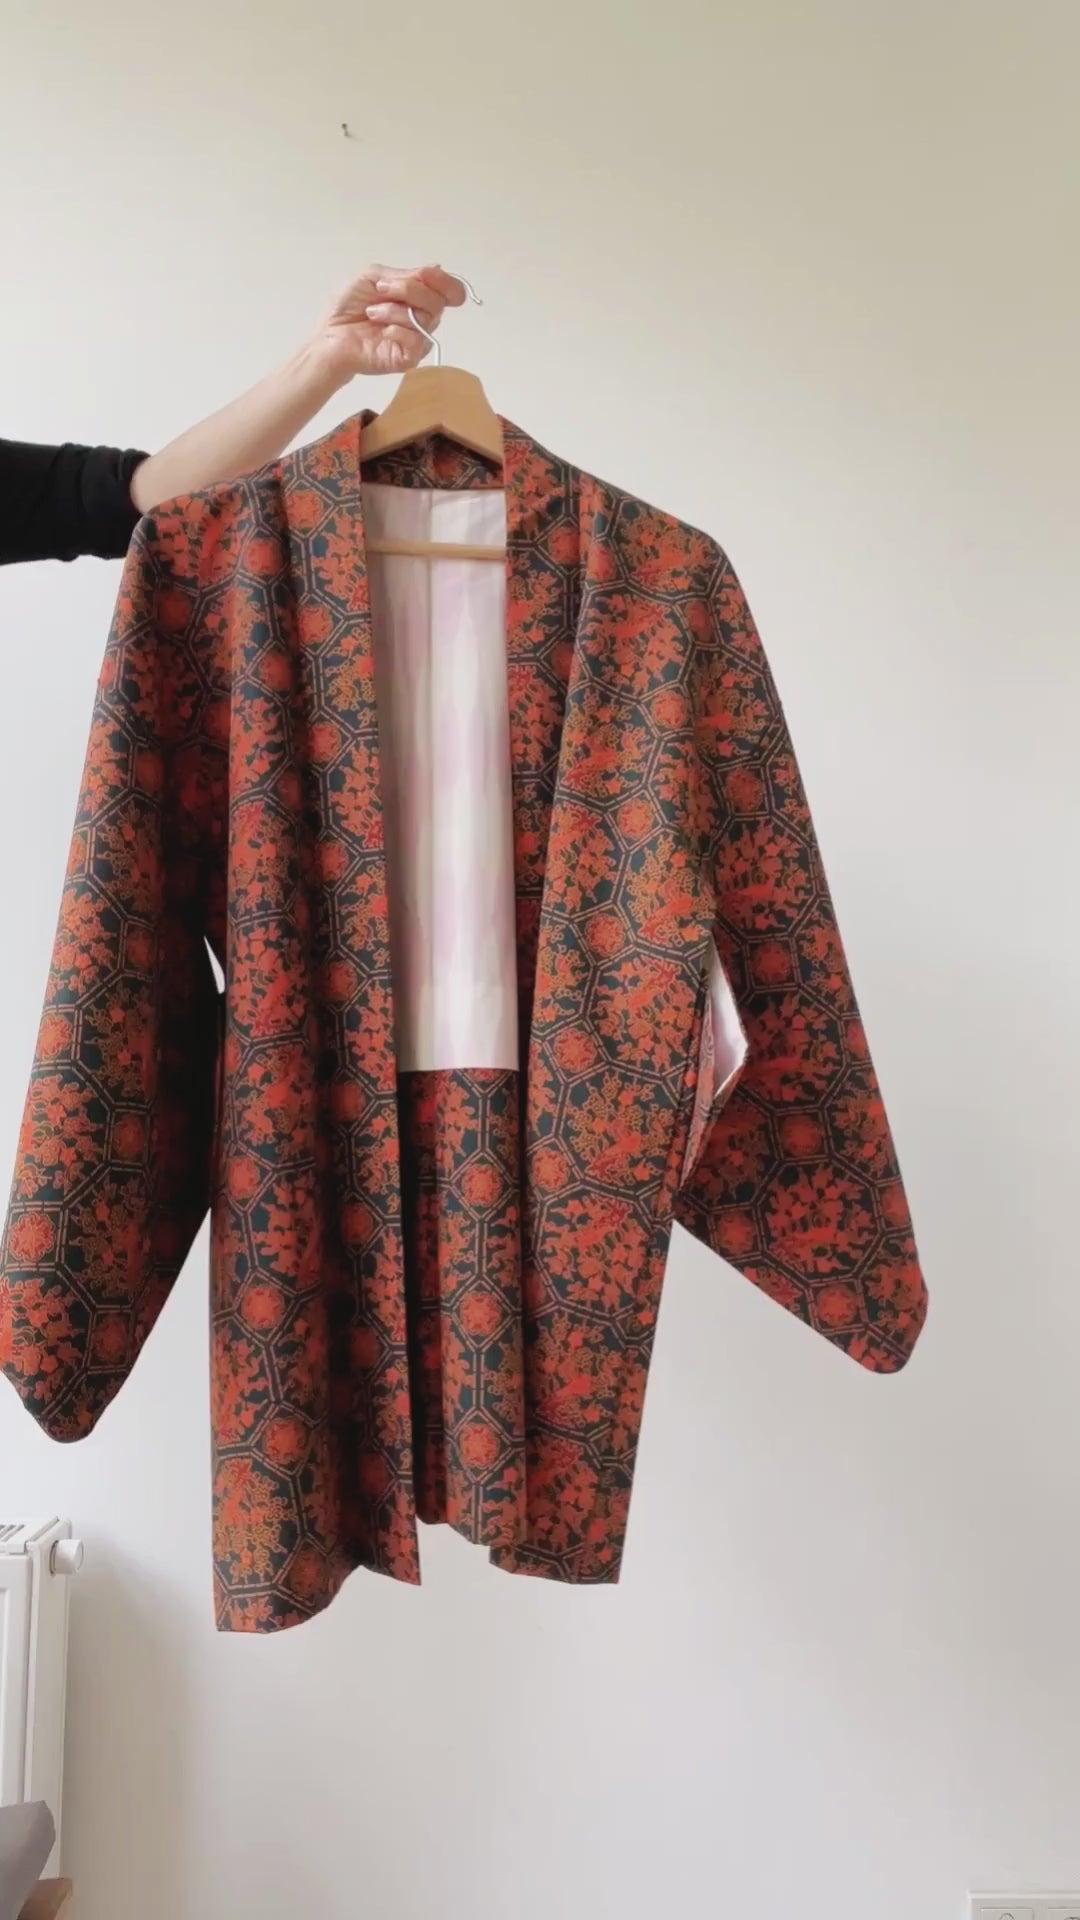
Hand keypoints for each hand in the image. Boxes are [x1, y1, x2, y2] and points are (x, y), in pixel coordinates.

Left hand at [310, 264, 467, 382]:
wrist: (330, 336)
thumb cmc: (348, 306)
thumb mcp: (375, 277)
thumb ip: (406, 275)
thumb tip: (437, 268)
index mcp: (418, 297)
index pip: (450, 291)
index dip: (443, 281)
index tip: (423, 273)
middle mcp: (423, 318)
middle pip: (439, 302)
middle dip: (410, 290)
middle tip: (382, 290)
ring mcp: (417, 340)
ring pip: (427, 319)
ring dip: (396, 310)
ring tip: (372, 313)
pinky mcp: (409, 359)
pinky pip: (418, 341)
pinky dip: (398, 330)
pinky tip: (382, 332)